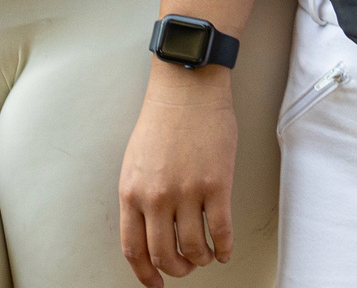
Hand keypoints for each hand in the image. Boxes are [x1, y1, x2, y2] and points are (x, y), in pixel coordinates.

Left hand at [118, 65, 239, 285]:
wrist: (186, 88)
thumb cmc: (162, 119)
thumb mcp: (134, 162)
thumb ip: (139, 197)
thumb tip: (149, 231)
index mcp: (131, 191)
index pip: (133, 248)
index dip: (145, 273)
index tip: (155, 283)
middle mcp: (156, 196)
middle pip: (164, 255)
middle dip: (177, 270)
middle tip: (186, 268)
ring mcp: (186, 191)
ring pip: (194, 249)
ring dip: (201, 260)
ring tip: (206, 255)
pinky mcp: (216, 184)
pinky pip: (221, 232)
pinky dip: (224, 248)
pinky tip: (224, 249)